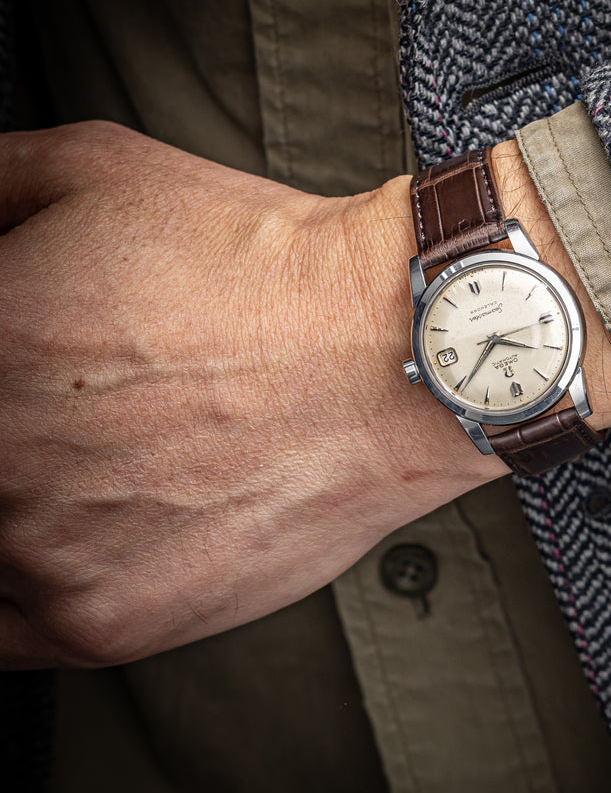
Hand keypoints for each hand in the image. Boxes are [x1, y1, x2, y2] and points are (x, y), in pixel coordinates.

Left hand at [0, 124, 610, 667]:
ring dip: (15, 497)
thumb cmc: (261, 267)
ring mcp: (34, 554)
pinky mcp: (99, 622)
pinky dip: (22, 576)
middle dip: (9, 431)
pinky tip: (82, 522)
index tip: (8, 373)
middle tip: (62, 414)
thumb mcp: (93, 169)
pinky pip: (1, 623)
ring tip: (95, 456)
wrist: (390, 354)